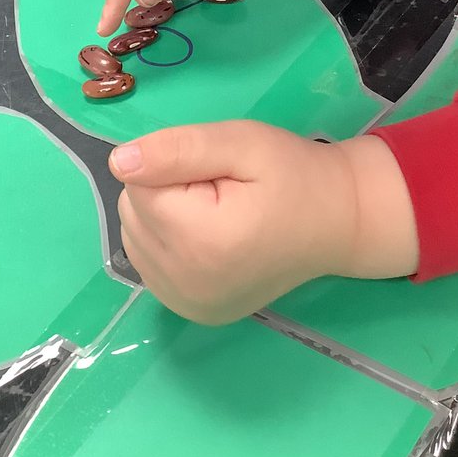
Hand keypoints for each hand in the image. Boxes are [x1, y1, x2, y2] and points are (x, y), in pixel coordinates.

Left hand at [111, 121, 418, 324]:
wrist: (338, 222)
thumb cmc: (294, 176)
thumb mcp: (241, 143)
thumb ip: (177, 150)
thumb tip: (119, 162)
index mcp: (200, 242)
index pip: (138, 184)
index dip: (173, 164)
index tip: (217, 171)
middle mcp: (186, 285)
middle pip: (133, 211)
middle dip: (166, 189)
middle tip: (221, 189)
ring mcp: (186, 306)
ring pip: (134, 234)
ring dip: (163, 214)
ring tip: (216, 210)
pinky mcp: (190, 313)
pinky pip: (147, 261)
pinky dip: (166, 240)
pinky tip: (206, 234)